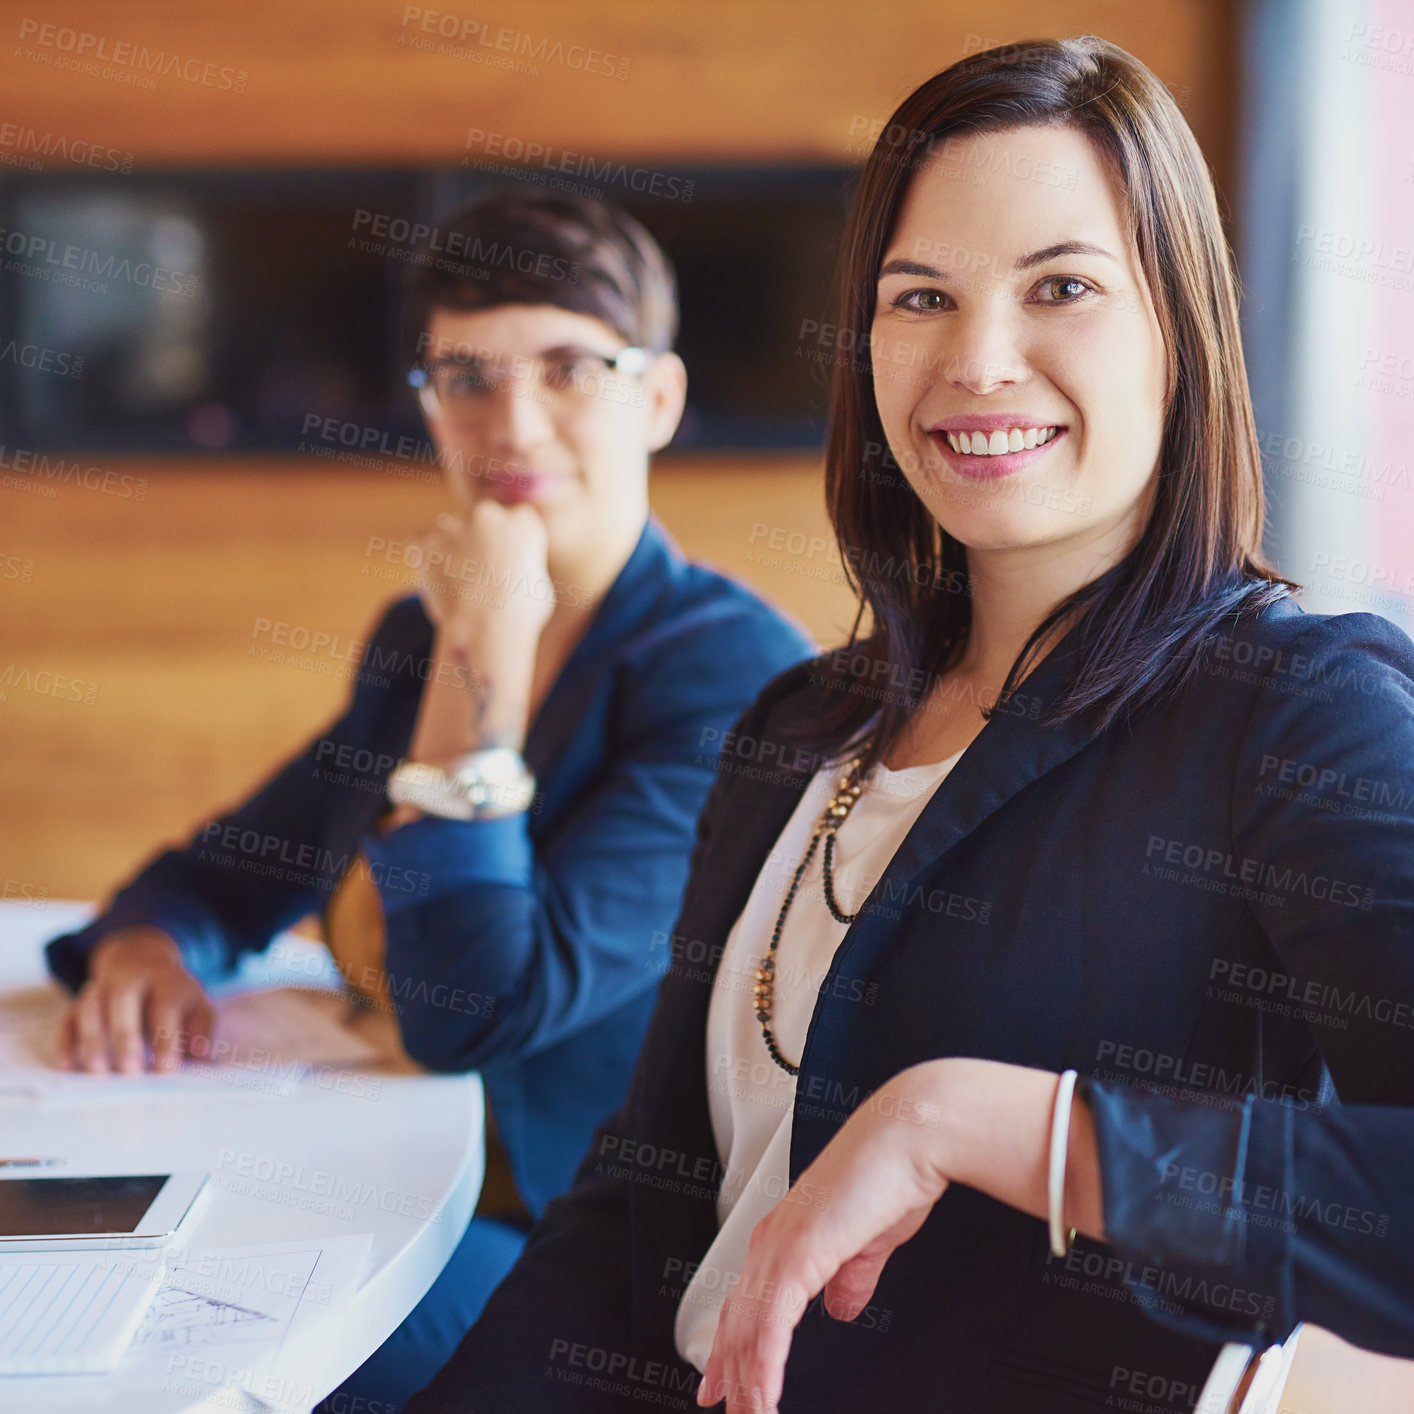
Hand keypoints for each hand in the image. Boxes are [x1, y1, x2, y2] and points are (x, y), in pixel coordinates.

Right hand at [60, 926, 215, 1073]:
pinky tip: (67, 1066)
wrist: (140, 961)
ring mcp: (101, 988)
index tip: (167, 1070)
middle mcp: (131, 979)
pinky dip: (65, 1042)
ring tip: (98, 1072)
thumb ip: (201, 1030)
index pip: (166, 1005)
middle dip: (126, 1036)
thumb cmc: (174, 996)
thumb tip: (202, 1057)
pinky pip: (68, 1019)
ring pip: (91, 1007)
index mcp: (166, 980)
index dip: (167, 1038)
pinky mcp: (79, 1003)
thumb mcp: (197, 1006)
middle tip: (130, 1072)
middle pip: (123, 999)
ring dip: (92, 1040)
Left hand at [415, 500, 552, 641]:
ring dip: (451, 549)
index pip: (514, 518)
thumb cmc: (520, 616)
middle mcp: (487, 513)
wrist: (485, 629)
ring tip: (458, 585)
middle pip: (479, 518)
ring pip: (449, 530)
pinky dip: (426, 562)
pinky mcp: (423, 539)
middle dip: (477, 538)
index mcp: (523, 520)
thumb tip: (515, 570)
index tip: (503, 561)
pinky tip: (440, 585)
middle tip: (477, 573)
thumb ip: (524, 566)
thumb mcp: (540, 586)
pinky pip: (422, 545)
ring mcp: (453, 523)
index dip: (507, 541)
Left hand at [698, 1065, 950, 1412]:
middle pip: (736, 1323)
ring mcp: (779, 1247)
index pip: (743, 1301)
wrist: (908, 1138)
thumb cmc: (894, 1176)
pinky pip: (770, 1329)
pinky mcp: (796, 1256)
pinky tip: (765, 1402)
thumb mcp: (869, 1240)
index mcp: (785, 1233)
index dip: (729, 1347)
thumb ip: (851, 1275)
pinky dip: (765, 1371)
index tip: (720, 1384)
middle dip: (730, 1375)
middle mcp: (771, 1240)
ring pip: (748, 1332)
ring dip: (748, 1384)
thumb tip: (843, 1308)